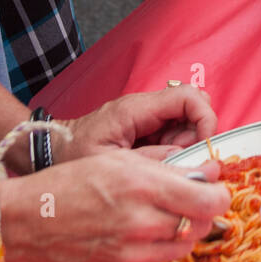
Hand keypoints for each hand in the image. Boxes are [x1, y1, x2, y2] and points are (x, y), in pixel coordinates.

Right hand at [2, 150, 230, 261]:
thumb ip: (166, 169)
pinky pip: (159, 259)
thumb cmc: (66, 185)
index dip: (219, 194)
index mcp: (143, 185)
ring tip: (160, 215)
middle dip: (202, 211)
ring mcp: (134, 253)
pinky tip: (138, 232)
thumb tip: (209, 172)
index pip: (210, 200)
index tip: (214, 187)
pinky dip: (159, 245)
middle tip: (190, 199)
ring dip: (183, 230)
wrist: (23, 224)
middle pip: (203, 224)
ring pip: (185, 245)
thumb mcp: (117, 162)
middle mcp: (143, 222)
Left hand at [62, 85, 217, 160]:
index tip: (204, 147)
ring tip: (159, 164)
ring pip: (187, 123)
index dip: (205, 119)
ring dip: (185, 146)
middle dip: (195, 137)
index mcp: (136, 109)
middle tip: (175, 161)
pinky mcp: (147, 127)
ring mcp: (148, 116)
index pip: (188, 97)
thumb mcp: (110, 163)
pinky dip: (174, 150)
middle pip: (193, 109)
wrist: (55, 149)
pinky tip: (155, 162)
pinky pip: (175, 134)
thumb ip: (148, 160)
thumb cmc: (75, 155)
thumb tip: (183, 156)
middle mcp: (146, 107)